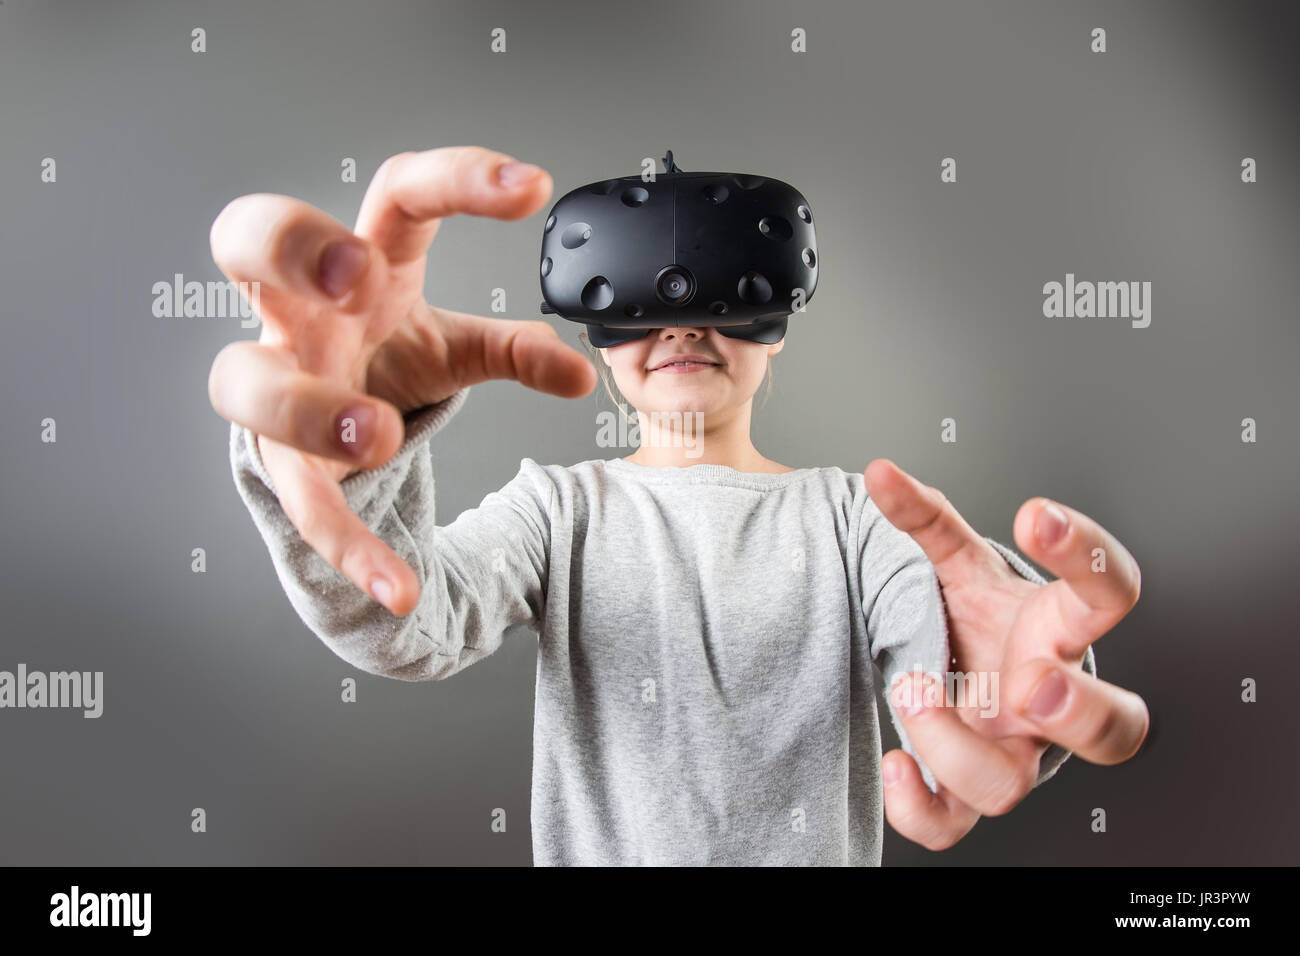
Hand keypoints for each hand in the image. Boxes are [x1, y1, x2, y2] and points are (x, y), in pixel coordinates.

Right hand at [207, 146, 595, 615]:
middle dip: (293, 246)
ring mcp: (276, 379)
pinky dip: (345, 546)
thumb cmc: (385, 357)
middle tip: (354, 276)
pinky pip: (296, 500)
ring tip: (376, 436)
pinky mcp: (275, 458)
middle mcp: (302, 311)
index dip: (455, 179)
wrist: (337, 423)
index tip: (531, 189)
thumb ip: (516, 350)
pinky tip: (396, 586)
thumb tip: (580, 372)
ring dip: (307, 405)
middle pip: (251, 238)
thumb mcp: (458, 348)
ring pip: (243, 378)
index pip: (396, 194)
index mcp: (360, 262)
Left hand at [864, 459, 1149, 850]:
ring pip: (1012, 786)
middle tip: (1028, 682)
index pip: (1110, 593)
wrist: (956, 666)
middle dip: (1079, 711)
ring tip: (910, 687)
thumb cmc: (975, 618)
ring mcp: (1011, 753)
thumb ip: (926, 519)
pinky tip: (893, 762)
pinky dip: (917, 805)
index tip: (1033, 513)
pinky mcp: (965, 788)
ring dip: (952, 742)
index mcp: (1059, 632)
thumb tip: (881, 474)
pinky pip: (952, 826)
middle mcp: (1049, 701)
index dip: (1088, 556)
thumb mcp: (958, 565)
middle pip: (1118, 730)